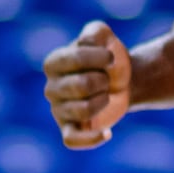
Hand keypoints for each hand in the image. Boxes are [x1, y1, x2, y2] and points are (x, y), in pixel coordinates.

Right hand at [42, 21, 130, 149]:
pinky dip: (91, 138)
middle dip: (103, 81)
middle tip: (106, 80)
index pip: (75, 58)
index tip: (112, 57)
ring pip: (84, 110)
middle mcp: (50, 88)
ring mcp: (58, 111)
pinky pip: (72, 140)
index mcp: (53, 62)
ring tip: (104, 95)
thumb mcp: (104, 36)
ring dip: (103, 101)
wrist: (123, 81)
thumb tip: (86, 44)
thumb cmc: (108, 58)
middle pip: (82, 85)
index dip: (100, 57)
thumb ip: (95, 32)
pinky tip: (107, 133)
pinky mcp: (69, 130)